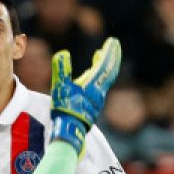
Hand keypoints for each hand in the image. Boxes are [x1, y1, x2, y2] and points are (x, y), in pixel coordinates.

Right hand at [50, 38, 122, 153]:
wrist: (69, 132)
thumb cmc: (64, 110)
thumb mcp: (60, 88)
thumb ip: (61, 70)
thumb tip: (63, 53)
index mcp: (93, 86)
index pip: (104, 65)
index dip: (108, 52)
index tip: (112, 41)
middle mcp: (99, 92)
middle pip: (110, 71)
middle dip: (112, 57)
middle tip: (113, 45)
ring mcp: (97, 101)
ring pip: (105, 79)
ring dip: (104, 66)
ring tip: (99, 57)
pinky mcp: (93, 107)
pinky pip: (100, 87)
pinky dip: (99, 77)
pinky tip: (91, 78)